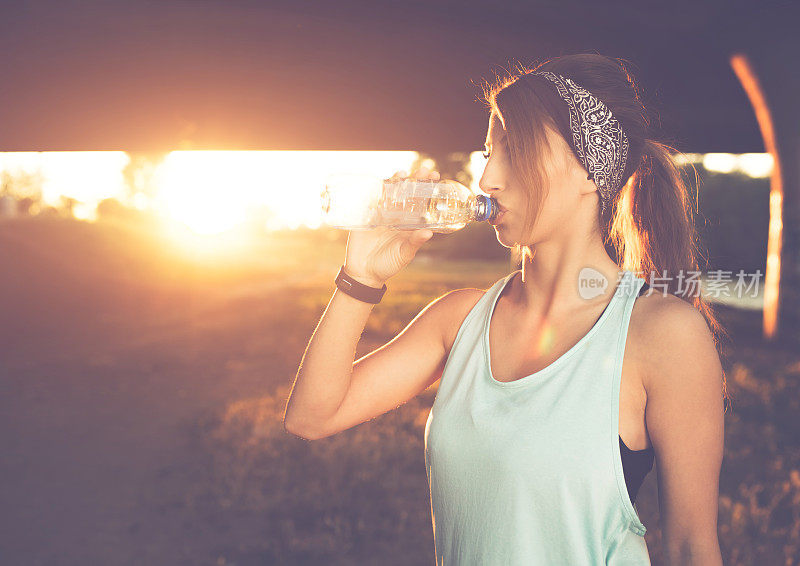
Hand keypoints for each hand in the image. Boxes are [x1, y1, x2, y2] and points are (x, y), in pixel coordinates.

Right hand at [343, 165, 440, 285]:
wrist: (363, 273)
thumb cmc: (387, 265)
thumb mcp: (403, 254)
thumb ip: (414, 243)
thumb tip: (428, 233)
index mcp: (409, 224)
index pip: (421, 202)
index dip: (428, 190)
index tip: (436, 177)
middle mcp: (397, 216)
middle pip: (407, 193)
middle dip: (416, 180)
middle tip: (424, 171)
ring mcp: (382, 215)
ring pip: (390, 193)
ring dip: (397, 181)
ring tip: (404, 173)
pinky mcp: (366, 216)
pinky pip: (372, 199)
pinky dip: (376, 190)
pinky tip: (382, 182)